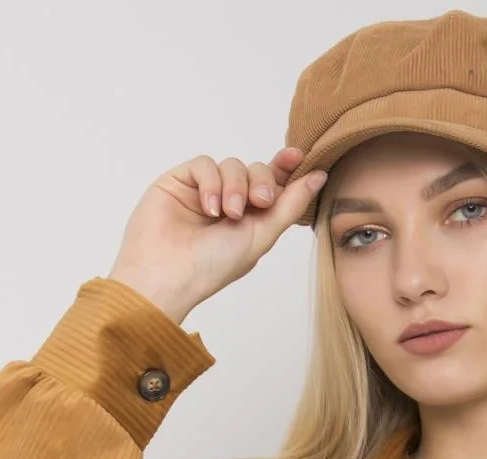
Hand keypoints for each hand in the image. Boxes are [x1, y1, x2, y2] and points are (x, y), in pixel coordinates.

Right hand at [106, 144, 326, 321]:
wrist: (167, 274)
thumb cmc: (213, 266)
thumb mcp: (261, 236)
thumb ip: (289, 205)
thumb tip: (319, 176)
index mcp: (251, 220)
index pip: (272, 185)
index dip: (285, 168)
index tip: (296, 156)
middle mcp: (229, 203)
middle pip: (255, 170)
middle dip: (261, 182)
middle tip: (260, 202)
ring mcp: (204, 191)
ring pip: (231, 165)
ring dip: (234, 187)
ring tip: (227, 214)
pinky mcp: (181, 181)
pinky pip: (205, 164)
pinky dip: (211, 182)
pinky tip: (208, 207)